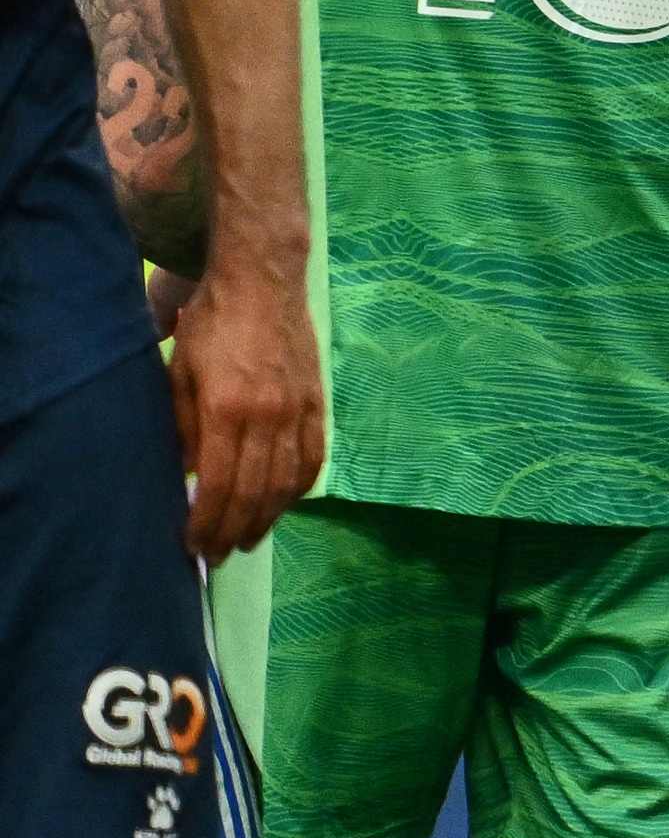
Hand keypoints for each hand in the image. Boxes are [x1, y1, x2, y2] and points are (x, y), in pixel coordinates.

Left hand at [165, 257, 321, 559]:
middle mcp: (268, 417)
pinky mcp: (318, 403)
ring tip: (250, 538)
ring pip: (288, 482)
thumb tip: (186, 476)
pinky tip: (284, 503)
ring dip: (268, 518)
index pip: (219, 484)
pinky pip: (314, 458)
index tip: (195, 547)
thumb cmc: (211, 324)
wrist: (264, 282)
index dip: (208, 522)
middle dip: (235, 530)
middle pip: (255, 492)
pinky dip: (300, 489)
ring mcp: (299, 411)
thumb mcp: (180, 372)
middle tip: (219, 556)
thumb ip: (183, 426)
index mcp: (228, 409)